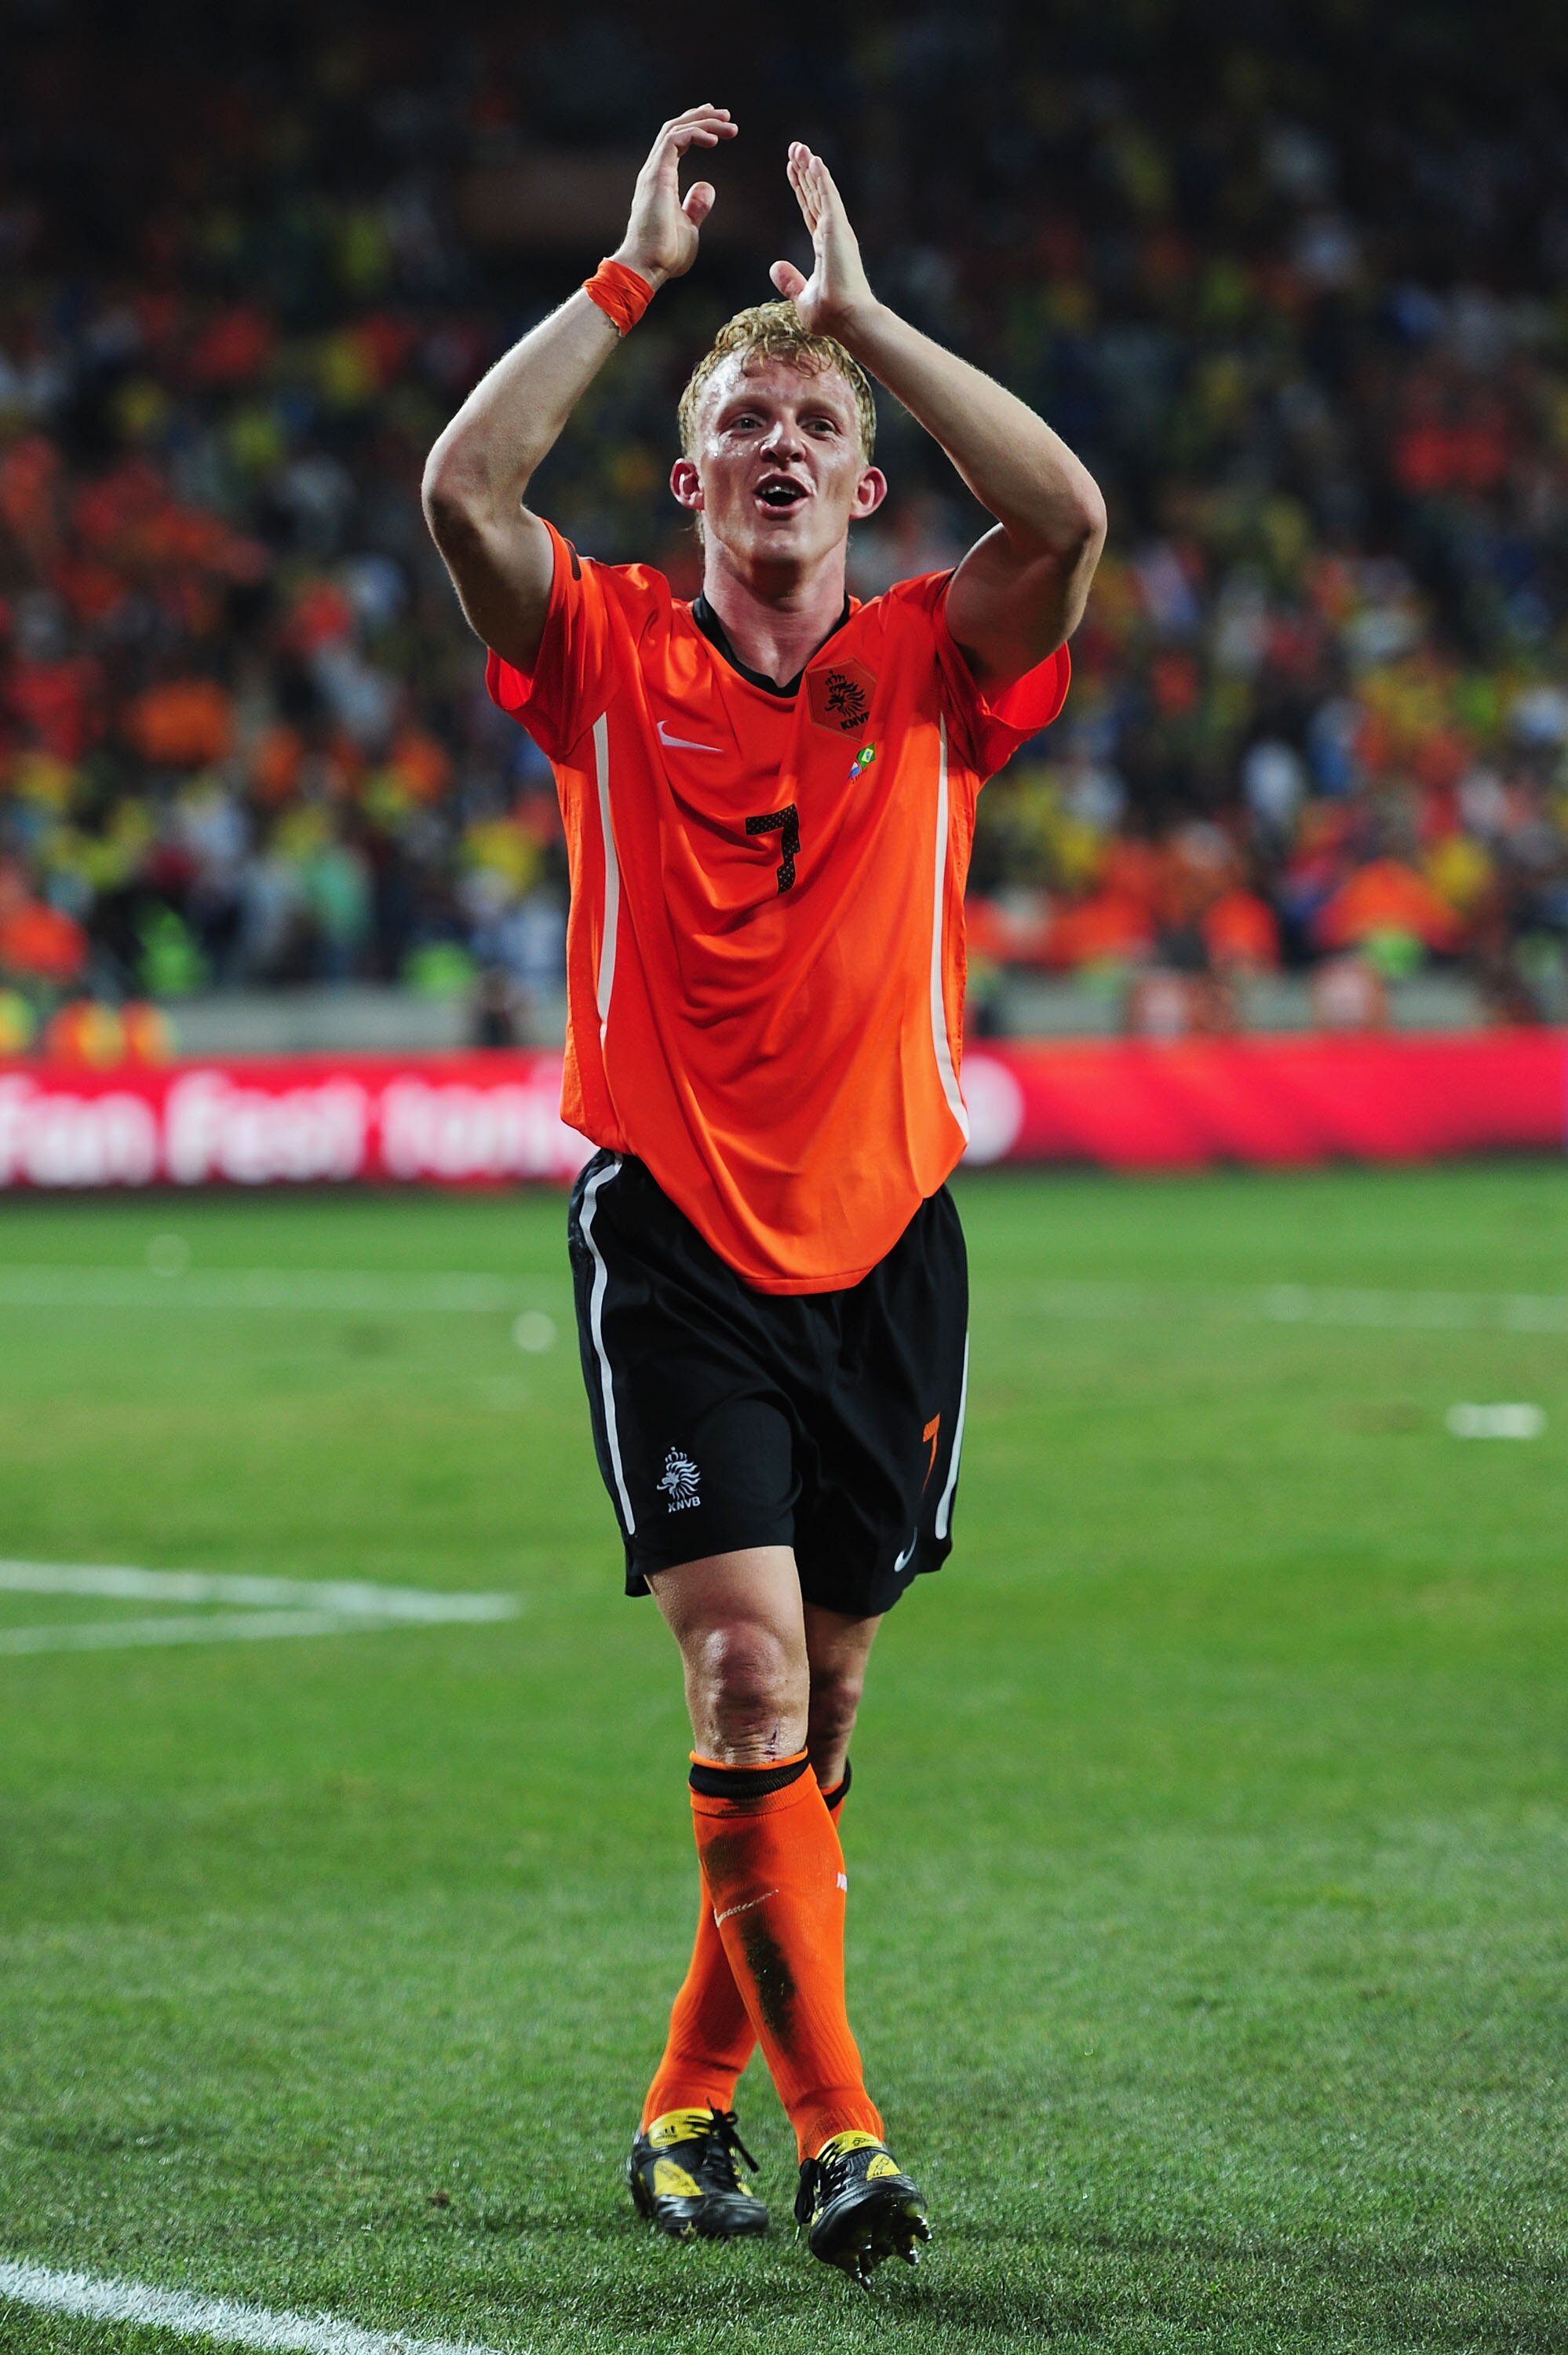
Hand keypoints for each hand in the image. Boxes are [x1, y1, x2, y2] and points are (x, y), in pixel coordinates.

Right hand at [613, 105, 736, 290]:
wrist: (648, 267)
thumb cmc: (665, 254)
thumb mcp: (688, 226)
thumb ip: (695, 206)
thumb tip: (707, 187)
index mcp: (662, 179)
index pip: (677, 143)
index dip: (698, 130)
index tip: (720, 128)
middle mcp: (655, 171)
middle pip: (675, 129)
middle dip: (701, 117)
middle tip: (726, 115)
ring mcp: (654, 172)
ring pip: (675, 130)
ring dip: (703, 123)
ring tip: (728, 124)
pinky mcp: (657, 175)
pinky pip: (675, 140)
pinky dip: (695, 134)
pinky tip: (715, 140)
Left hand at [770, 143, 876, 338]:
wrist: (846, 319)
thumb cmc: (829, 315)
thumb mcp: (801, 297)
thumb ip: (789, 281)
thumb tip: (774, 267)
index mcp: (824, 247)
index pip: (809, 211)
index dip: (801, 189)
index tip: (792, 171)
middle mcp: (832, 234)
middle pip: (814, 195)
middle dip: (804, 171)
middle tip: (795, 148)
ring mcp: (836, 230)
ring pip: (820, 191)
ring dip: (810, 167)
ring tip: (799, 146)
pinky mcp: (838, 229)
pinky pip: (828, 197)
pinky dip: (821, 177)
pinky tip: (814, 159)